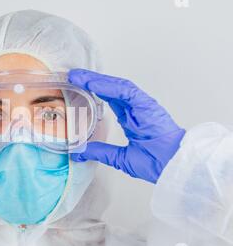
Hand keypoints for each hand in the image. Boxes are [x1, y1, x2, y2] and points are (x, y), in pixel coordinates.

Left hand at [69, 69, 184, 182]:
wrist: (172, 169)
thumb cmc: (155, 164)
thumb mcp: (118, 157)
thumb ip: (99, 151)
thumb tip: (79, 152)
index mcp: (131, 119)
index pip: (109, 98)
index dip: (93, 90)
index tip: (76, 86)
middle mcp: (136, 109)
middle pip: (110, 89)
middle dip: (91, 81)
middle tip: (73, 75)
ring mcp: (142, 105)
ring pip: (117, 87)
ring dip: (96, 80)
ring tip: (78, 76)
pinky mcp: (147, 105)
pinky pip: (126, 92)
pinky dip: (108, 87)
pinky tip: (93, 84)